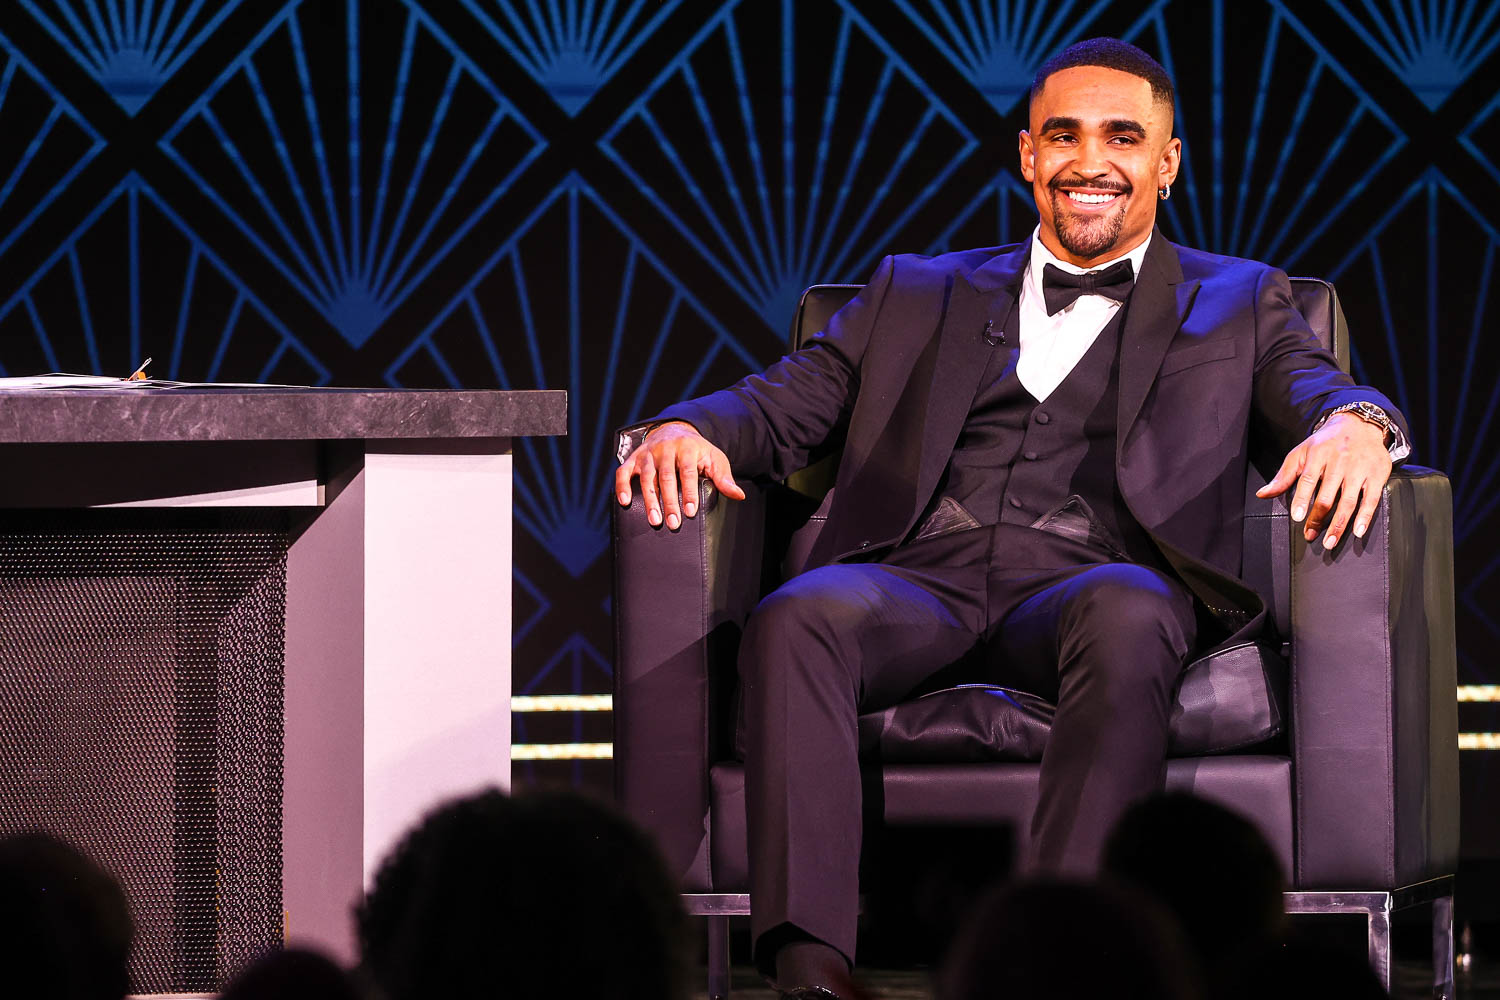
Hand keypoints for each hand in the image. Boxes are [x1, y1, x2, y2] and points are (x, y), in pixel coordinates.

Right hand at [614, 421, 745, 528]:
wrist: (675, 429)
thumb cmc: (697, 450)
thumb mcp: (714, 458)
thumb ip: (724, 478)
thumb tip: (738, 495)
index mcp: (686, 448)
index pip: (687, 472)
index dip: (688, 492)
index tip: (690, 512)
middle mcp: (665, 449)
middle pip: (666, 478)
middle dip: (669, 502)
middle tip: (673, 523)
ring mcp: (647, 454)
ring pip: (646, 477)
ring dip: (649, 500)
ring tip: (654, 520)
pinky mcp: (634, 458)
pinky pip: (624, 471)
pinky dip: (622, 486)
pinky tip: (625, 502)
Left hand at [1255, 412, 1392, 547]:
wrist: (1359, 425)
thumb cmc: (1326, 443)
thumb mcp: (1301, 453)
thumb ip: (1283, 476)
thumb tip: (1263, 494)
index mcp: (1318, 455)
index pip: (1308, 480)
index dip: (1303, 499)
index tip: (1298, 517)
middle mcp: (1340, 462)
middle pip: (1328, 495)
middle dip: (1317, 518)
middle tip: (1310, 535)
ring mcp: (1360, 469)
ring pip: (1349, 501)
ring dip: (1339, 524)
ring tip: (1330, 541)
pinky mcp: (1377, 475)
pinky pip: (1371, 499)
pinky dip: (1365, 517)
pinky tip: (1357, 531)